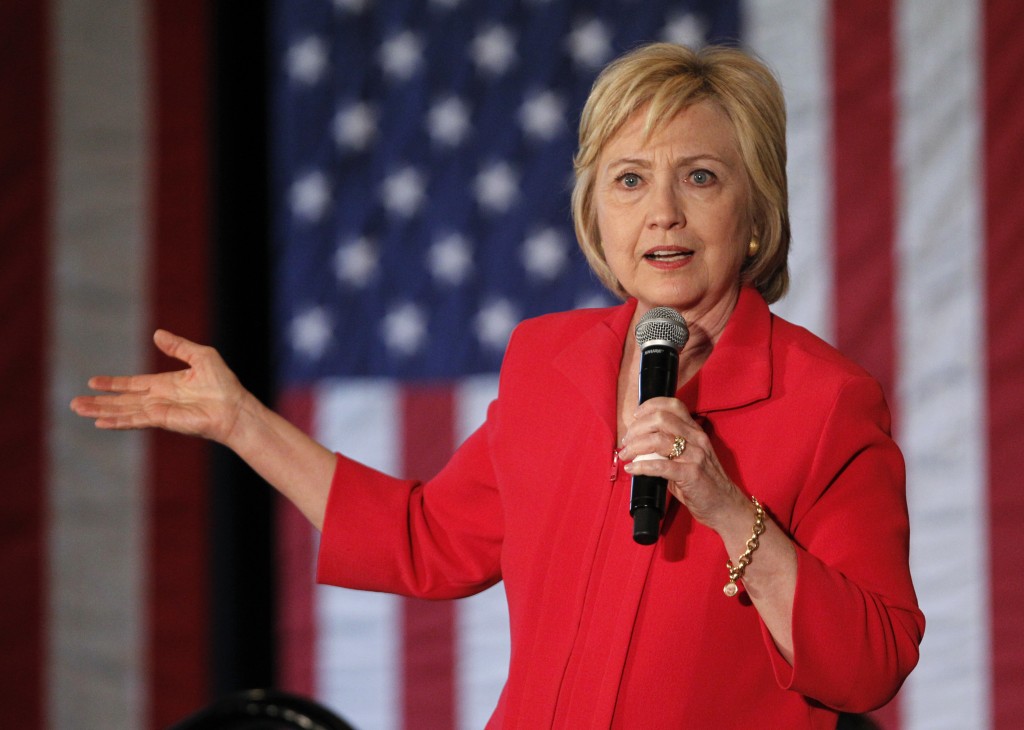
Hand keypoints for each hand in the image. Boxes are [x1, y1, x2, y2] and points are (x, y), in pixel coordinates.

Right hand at [70, 329, 248, 445]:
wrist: (234, 408)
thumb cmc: (224, 384)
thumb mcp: (201, 356)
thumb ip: (178, 346)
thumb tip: (157, 334)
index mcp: (166, 385)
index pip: (134, 384)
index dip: (114, 384)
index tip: (93, 383)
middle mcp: (159, 399)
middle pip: (123, 400)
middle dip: (99, 401)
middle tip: (75, 403)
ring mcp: (159, 411)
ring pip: (123, 410)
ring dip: (101, 410)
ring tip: (78, 409)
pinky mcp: (162, 420)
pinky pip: (135, 419)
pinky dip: (117, 420)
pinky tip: (100, 422)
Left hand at [618, 396, 747, 530]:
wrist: (725, 505)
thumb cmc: (703, 482)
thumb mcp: (687, 457)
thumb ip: (666, 448)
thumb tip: (637, 444)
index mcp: (695, 431)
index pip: (673, 405)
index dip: (650, 406)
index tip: (635, 416)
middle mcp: (696, 438)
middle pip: (661, 419)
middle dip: (637, 428)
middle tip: (627, 441)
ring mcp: (696, 455)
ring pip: (659, 440)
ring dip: (636, 446)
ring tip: (626, 454)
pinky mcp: (692, 474)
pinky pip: (661, 465)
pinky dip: (642, 466)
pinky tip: (632, 469)